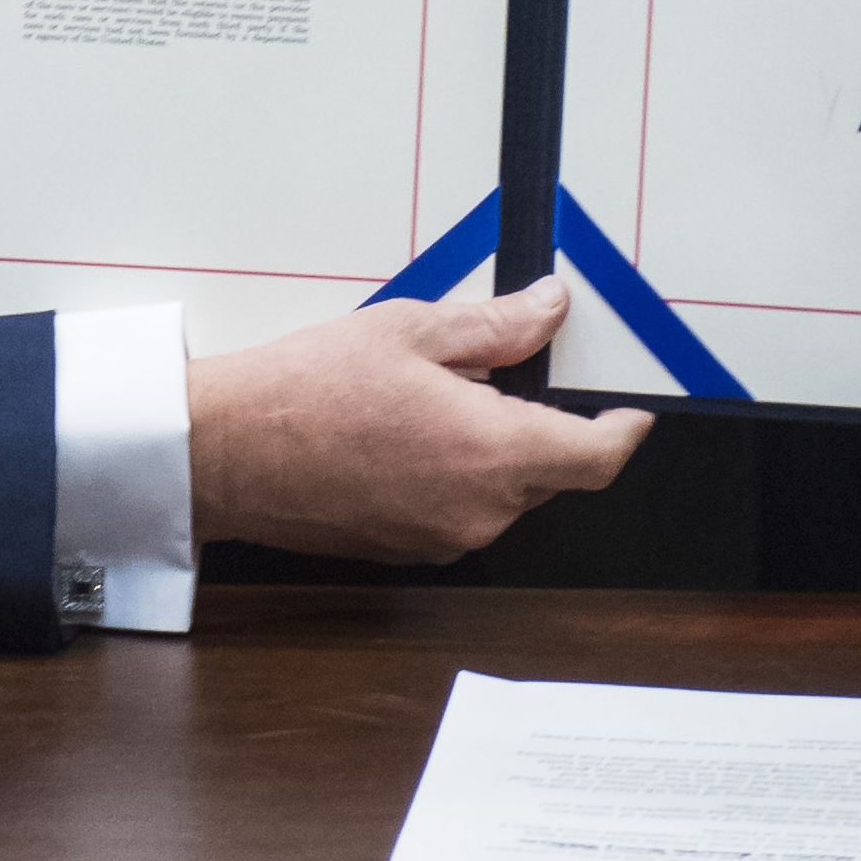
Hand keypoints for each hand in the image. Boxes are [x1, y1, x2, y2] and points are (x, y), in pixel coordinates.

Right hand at [189, 282, 650, 561]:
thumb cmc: (306, 391)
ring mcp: (444, 537)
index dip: (624, 431)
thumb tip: (546, 310)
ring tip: (425, 400)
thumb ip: (495, 325)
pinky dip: (452, 475)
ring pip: (501, 492)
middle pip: (549, 472)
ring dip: (489, 450)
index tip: (630, 413)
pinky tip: (401, 436)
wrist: (230, 452)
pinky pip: (460, 510)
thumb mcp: (410, 329)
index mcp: (493, 451)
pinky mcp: (410, 550)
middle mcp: (479, 509)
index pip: (598, 456)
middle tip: (488, 374)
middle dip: (534, 423)